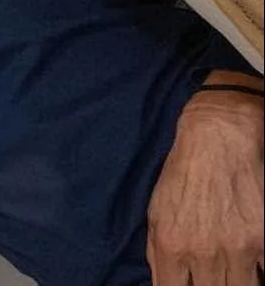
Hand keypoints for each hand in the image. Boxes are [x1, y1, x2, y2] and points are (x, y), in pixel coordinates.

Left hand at [146, 85, 263, 285]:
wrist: (217, 138)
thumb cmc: (183, 175)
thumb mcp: (156, 212)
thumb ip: (157, 252)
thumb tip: (162, 281)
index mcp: (171, 246)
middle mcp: (204, 252)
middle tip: (212, 278)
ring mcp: (238, 247)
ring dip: (236, 283)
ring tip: (231, 273)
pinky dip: (258, 273)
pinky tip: (251, 267)